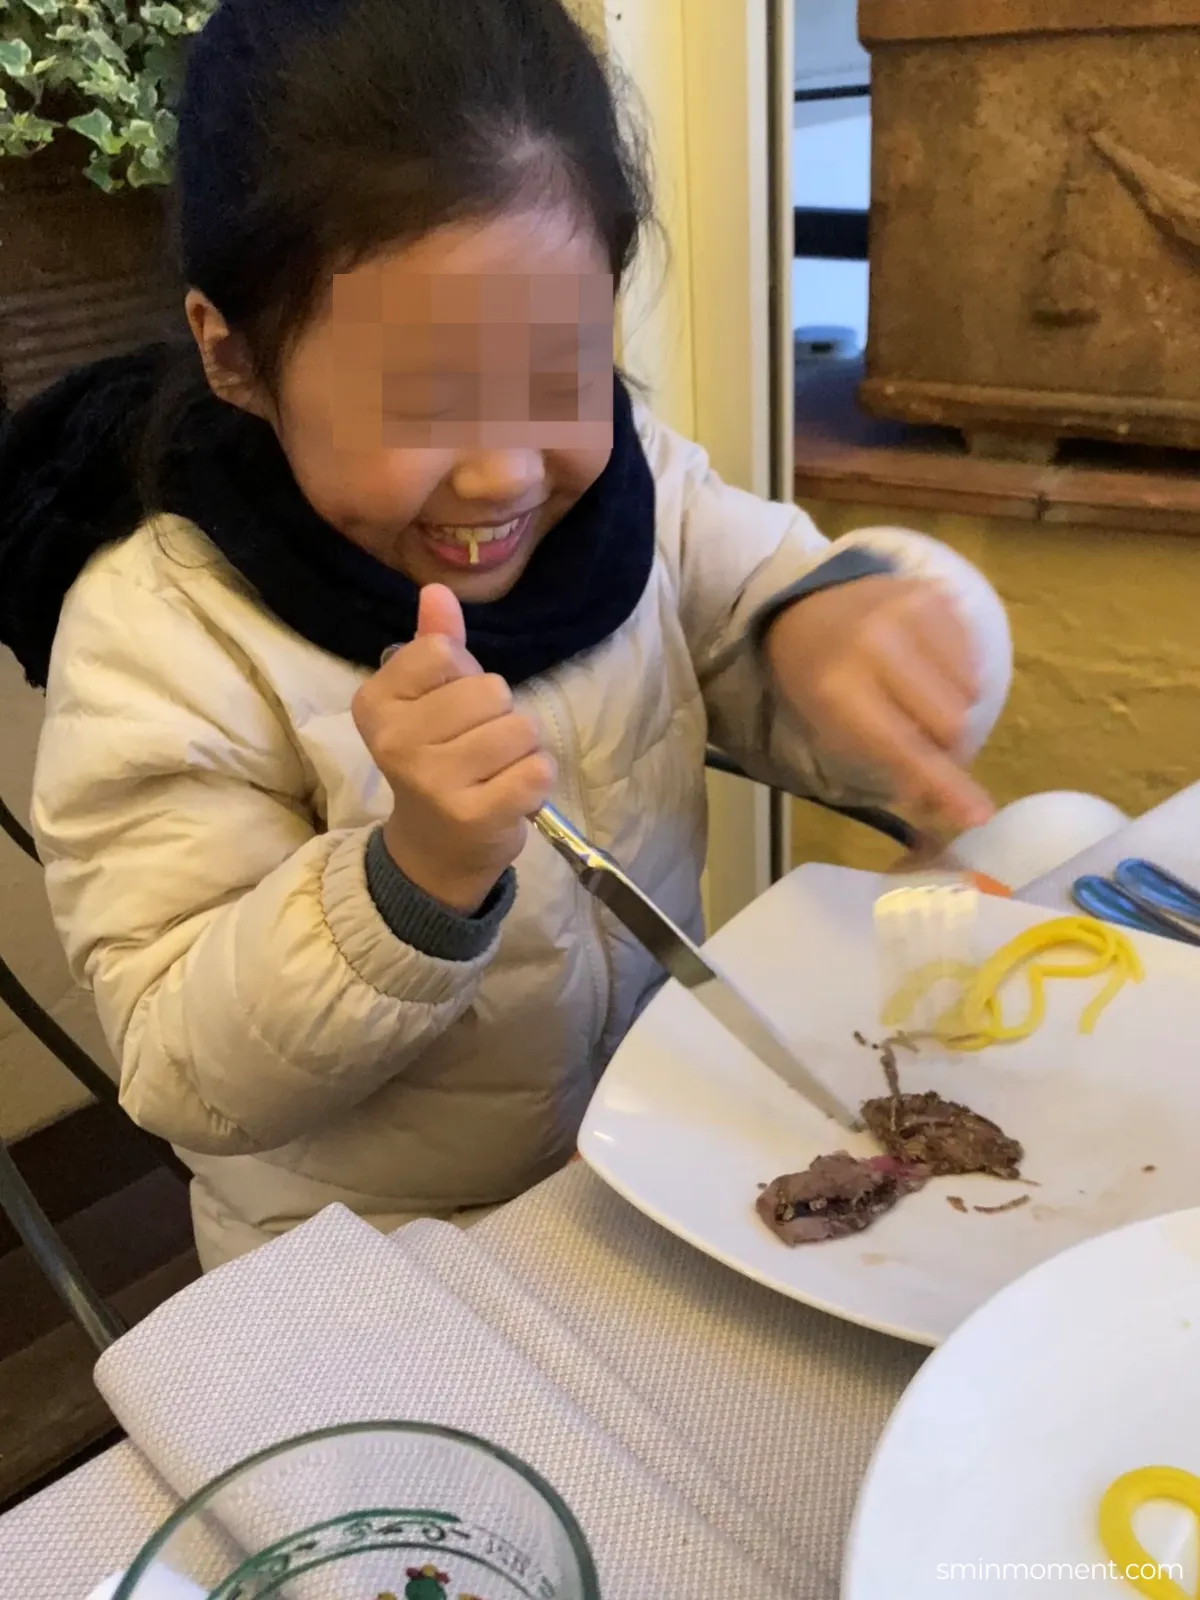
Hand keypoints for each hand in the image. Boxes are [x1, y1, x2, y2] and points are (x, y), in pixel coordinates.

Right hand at [352, 585, 555, 911]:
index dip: (465, 676)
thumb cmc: (437, 760)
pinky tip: (509, 793)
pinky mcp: (475, 815)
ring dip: (521, 749)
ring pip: (520, 729)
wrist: (435, 848)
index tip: (449, 709)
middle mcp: (396, 742)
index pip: (445, 652)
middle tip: (478, 746)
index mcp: (376, 704)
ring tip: (495, 771)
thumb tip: (437, 590)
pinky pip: (537, 770)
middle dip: (499, 714)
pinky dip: (536, 779)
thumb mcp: (426, 699)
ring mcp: (433, 782)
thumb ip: (435, 643)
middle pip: (491, 690)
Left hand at [765, 576, 993, 830]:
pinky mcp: (935, 595)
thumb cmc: (815, 674)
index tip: (978, 815)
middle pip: (950, 722)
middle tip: (930, 743)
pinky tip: (926, 666)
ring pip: (969, 690)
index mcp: (838, 687)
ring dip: (954, 707)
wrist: (807, 601)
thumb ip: (885, 764)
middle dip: (947, 744)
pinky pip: (972, 656)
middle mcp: (877, 645)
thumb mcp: (829, 725)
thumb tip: (943, 806)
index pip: (903, 746)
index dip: (942, 784)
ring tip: (920, 696)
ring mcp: (909, 613)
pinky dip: (957, 673)